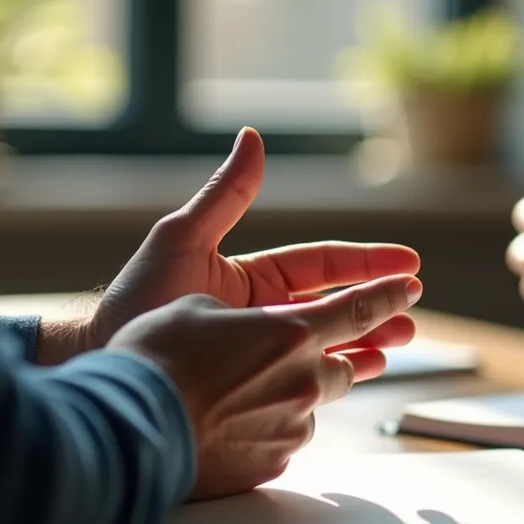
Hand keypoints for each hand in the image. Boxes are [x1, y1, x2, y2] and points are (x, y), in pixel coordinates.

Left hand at [74, 128, 420, 356]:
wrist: (108, 367)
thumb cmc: (136, 302)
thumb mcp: (182, 240)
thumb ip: (226, 195)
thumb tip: (253, 138)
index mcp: (252, 278)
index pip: (321, 265)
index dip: (366, 263)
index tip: (407, 264)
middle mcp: (262, 314)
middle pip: (334, 306)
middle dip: (377, 304)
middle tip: (414, 305)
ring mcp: (260, 350)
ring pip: (327, 342)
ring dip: (368, 338)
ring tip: (402, 338)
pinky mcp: (255, 385)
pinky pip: (307, 377)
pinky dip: (340, 373)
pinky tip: (366, 371)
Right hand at [108, 274, 422, 499]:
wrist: (131, 428)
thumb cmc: (156, 360)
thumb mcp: (196, 303)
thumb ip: (237, 309)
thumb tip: (245, 319)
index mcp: (291, 332)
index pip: (358, 309)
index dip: (388, 295)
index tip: (411, 286)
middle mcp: (303, 379)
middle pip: (346, 364)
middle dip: (351, 353)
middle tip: (362, 345)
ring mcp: (291, 425)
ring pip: (314, 403)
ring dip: (302, 391)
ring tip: (266, 387)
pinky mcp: (274, 462)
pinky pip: (285, 437)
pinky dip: (271, 426)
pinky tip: (238, 422)